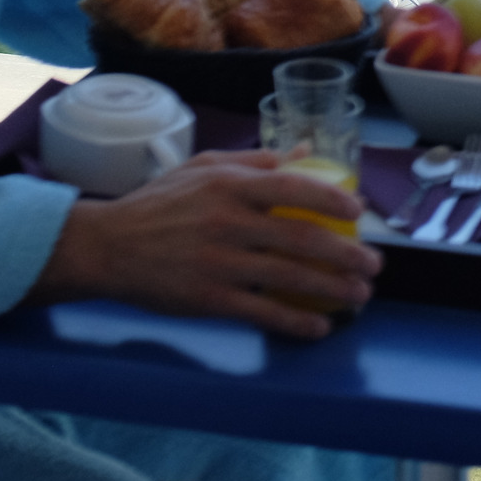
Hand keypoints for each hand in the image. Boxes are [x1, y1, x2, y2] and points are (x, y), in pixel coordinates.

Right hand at [31, 150, 381, 338]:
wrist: (107, 246)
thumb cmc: (158, 204)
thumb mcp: (202, 167)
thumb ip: (254, 161)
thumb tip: (303, 153)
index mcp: (230, 185)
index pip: (295, 188)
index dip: (334, 200)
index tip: (359, 212)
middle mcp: (229, 222)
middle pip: (303, 239)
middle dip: (347, 255)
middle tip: (373, 266)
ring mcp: (220, 263)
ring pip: (290, 278)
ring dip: (333, 290)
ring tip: (358, 296)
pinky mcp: (209, 299)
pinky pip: (263, 312)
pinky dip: (296, 322)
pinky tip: (319, 327)